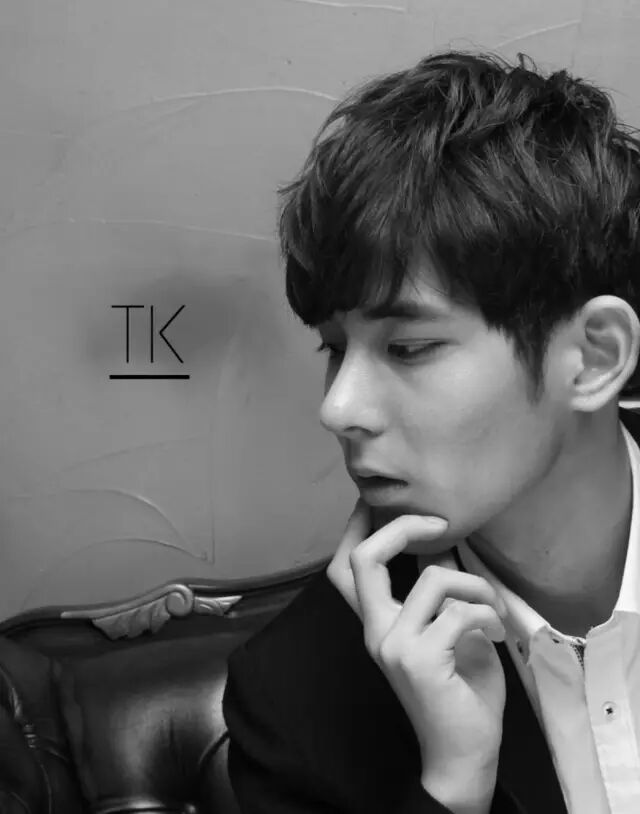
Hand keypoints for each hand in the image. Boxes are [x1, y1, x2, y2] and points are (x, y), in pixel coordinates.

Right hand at [327, 499, 506, 802]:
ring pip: (433, 578)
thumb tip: (442, 541)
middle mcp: (375, 631)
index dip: (356, 527)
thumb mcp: (446, 630)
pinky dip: (489, 614)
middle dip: (402, 526)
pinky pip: (461, 611)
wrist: (463, 753)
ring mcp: (393, 646)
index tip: (378, 499)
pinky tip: (498, 634)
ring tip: (493, 608)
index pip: (344, 566)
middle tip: (439, 523)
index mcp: (376, 622)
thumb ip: (436, 590)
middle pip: (364, 558)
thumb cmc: (458, 690)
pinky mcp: (421, 660)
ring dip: (476, 585)